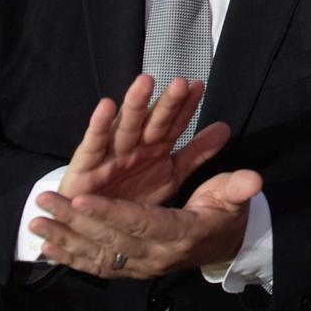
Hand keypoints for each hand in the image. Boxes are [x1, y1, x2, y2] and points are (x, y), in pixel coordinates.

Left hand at [33, 169, 261, 278]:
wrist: (225, 248)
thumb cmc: (226, 216)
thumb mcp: (234, 199)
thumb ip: (237, 189)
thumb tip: (253, 180)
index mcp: (181, 234)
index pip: (143, 224)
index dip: (113, 213)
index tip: (84, 199)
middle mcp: (157, 254)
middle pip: (112, 241)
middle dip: (76, 223)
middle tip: (46, 204)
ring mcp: (142, 265)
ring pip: (98, 254)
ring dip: (65, 239)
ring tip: (36, 223)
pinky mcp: (131, 268)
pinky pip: (97, 265)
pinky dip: (70, 257)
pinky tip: (46, 248)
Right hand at [58, 74, 229, 204]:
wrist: (96, 227)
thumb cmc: (132, 196)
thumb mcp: (172, 174)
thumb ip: (197, 152)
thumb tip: (225, 128)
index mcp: (154, 147)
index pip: (174, 124)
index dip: (185, 107)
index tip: (198, 86)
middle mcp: (134, 146)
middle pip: (152, 122)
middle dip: (166, 103)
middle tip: (180, 83)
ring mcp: (110, 155)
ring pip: (125, 127)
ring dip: (135, 105)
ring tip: (145, 83)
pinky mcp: (85, 168)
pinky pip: (93, 146)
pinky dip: (98, 126)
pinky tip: (106, 106)